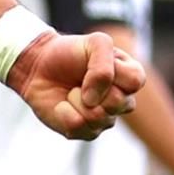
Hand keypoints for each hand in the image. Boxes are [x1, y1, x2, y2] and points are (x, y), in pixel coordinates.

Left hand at [7, 30, 144, 141]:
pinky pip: (78, 128)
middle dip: (91, 88)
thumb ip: (103, 66)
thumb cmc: (69, 52)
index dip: (110, 73)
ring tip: (72, 91)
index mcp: (129, 76)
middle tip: (79, 79)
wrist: (39, 67)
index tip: (91, 63)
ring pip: (98, 118)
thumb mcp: (94, 43)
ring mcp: (105, 118)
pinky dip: (64, 113)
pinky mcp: (86, 131)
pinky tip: (63, 105)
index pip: (134, 81)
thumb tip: (93, 101)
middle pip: (118, 103)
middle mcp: (122, 100)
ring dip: (76, 101)